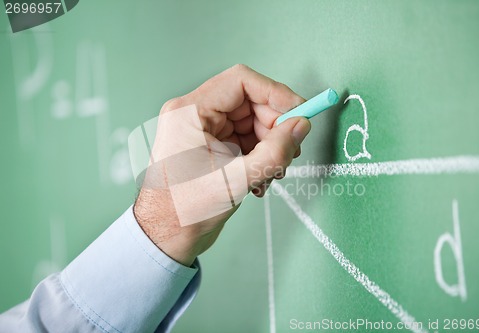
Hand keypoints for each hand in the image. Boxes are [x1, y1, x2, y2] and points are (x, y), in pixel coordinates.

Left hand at [133, 64, 310, 265]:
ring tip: (271, 174)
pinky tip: (259, 181)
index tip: (299, 113)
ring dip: (269, 146)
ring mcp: (203, 130)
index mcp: (190, 111)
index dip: (276, 94)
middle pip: (250, 103)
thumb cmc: (185, 210)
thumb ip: (275, 151)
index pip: (241, 81)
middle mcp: (194, 114)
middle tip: (288, 152)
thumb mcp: (237, 179)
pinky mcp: (211, 146)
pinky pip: (244, 140)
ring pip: (251, 123)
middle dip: (275, 127)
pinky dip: (259, 157)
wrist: (165, 237)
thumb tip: (301, 126)